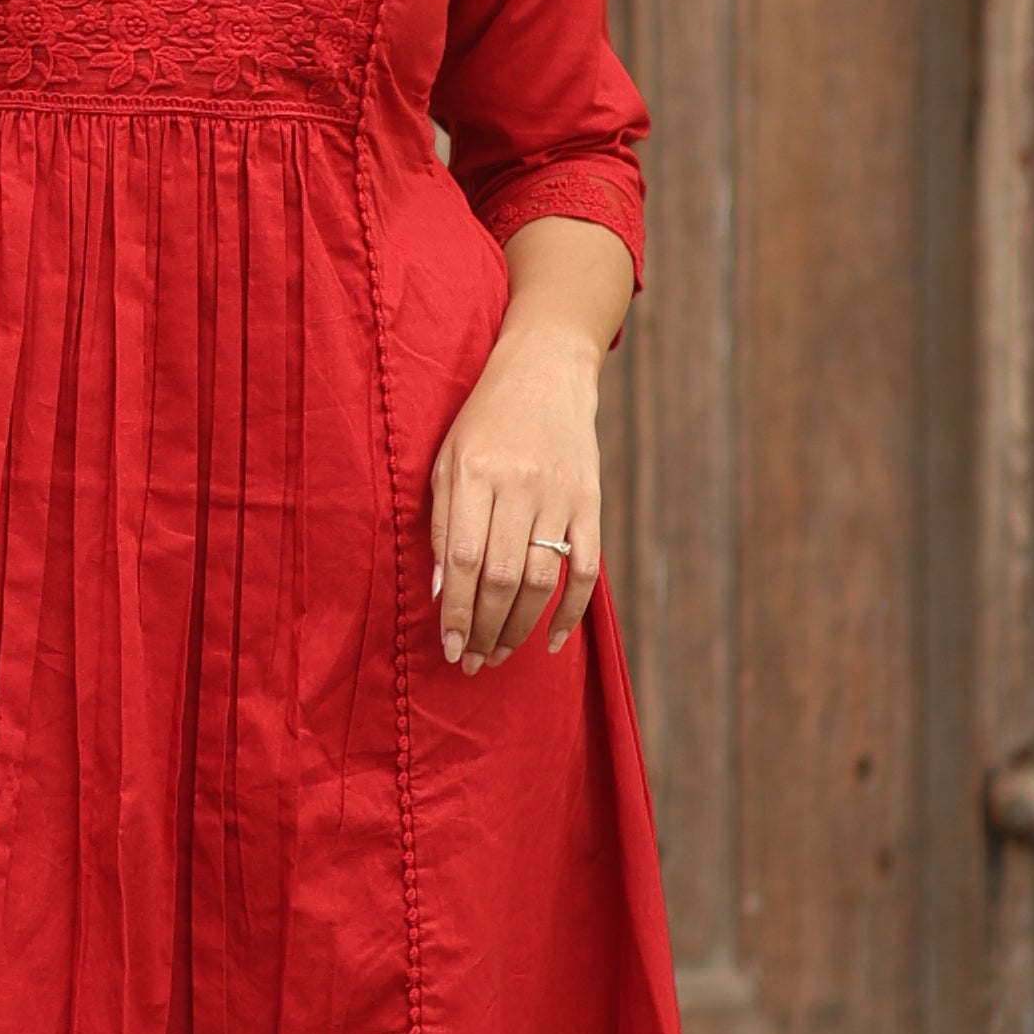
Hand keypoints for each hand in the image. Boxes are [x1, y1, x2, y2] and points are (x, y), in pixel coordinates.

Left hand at [428, 313, 603, 671]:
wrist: (546, 372)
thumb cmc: (484, 420)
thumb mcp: (447, 459)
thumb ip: (443, 524)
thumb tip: (442, 591)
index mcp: (474, 472)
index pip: (465, 558)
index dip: (457, 610)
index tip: (448, 647)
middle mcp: (519, 485)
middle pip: (503, 577)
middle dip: (485, 629)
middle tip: (471, 661)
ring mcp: (560, 494)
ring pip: (542, 579)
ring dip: (519, 628)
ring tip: (498, 654)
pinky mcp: (591, 502)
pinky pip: (586, 568)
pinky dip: (571, 610)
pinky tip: (551, 640)